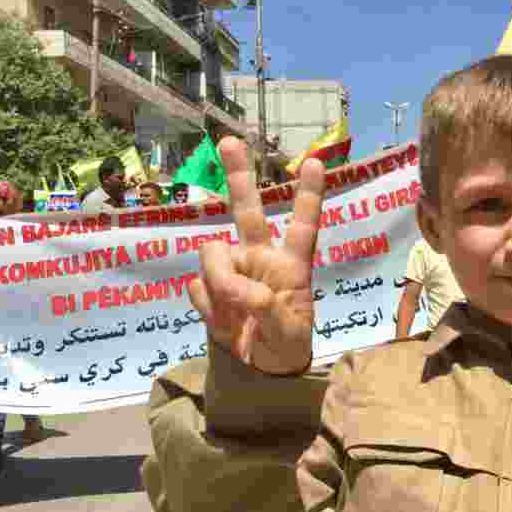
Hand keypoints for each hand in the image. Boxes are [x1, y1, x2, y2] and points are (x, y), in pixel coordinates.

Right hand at [188, 137, 324, 374]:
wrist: (261, 371)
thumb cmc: (285, 346)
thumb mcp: (286, 333)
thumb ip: (264, 307)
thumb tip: (235, 286)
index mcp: (292, 266)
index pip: (303, 225)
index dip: (308, 195)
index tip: (314, 161)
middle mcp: (260, 258)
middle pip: (248, 211)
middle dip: (238, 175)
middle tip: (229, 141)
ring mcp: (233, 271)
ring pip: (212, 254)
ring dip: (218, 282)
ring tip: (234, 313)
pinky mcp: (209, 288)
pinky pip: (197, 287)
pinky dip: (207, 306)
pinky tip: (223, 322)